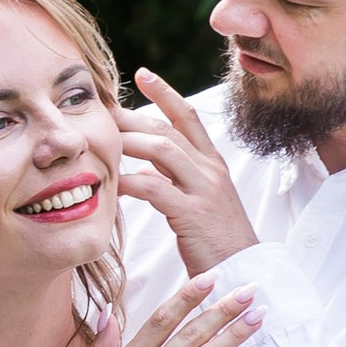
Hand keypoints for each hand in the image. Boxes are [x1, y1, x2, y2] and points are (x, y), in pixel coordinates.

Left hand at [117, 69, 260, 276]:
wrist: (243, 272)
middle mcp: (210, 170)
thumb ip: (176, 176)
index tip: (141, 74)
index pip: (188, 117)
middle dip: (132, 117)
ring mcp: (204, 190)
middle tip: (103, 112)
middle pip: (168, 130)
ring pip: (162, 151)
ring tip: (102, 142)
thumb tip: (145, 162)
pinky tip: (113, 183)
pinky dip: (130, 182)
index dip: (165, 93)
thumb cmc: (215, 238)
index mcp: (213, 163)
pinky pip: (156, 188)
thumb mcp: (200, 198)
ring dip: (128, 143)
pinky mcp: (193, 214)